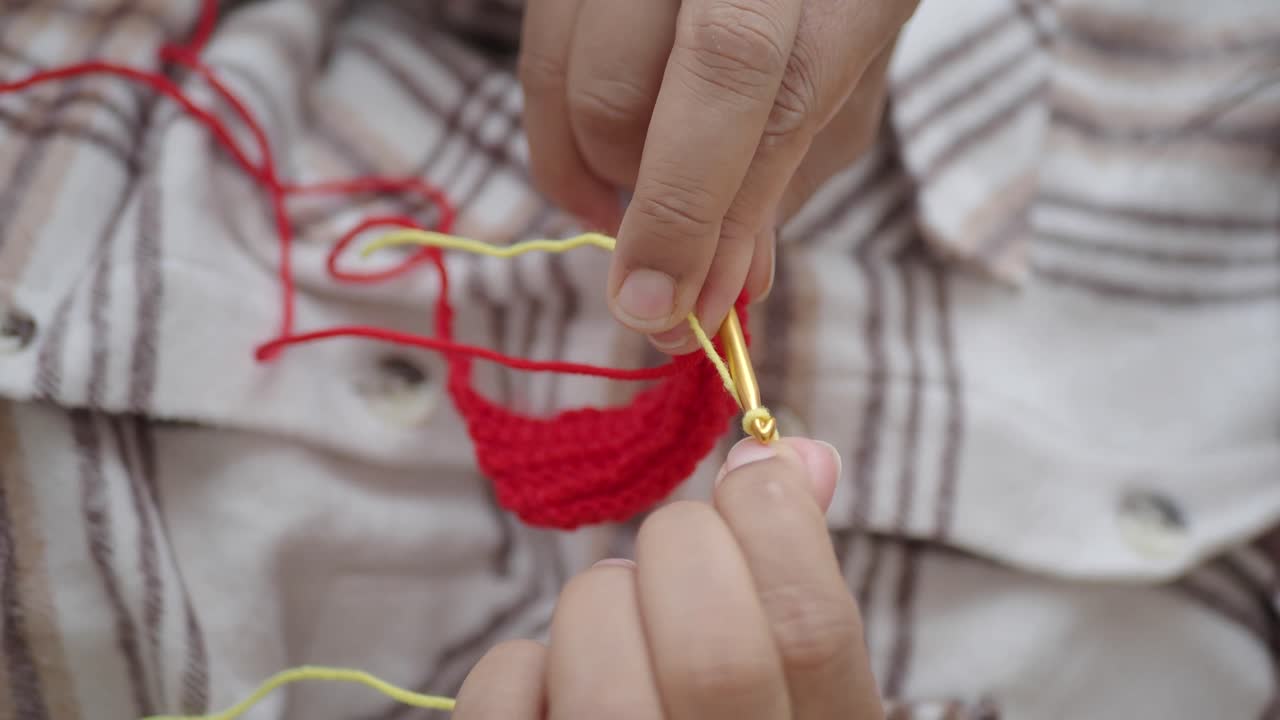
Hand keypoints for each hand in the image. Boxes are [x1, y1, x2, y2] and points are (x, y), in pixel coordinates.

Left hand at [453, 437, 882, 718]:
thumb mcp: (796, 691)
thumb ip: (797, 582)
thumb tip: (801, 454)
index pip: (810, 626)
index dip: (775, 519)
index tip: (753, 471)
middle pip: (709, 642)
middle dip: (682, 547)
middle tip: (674, 556)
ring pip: (597, 645)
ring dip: (602, 599)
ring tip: (619, 632)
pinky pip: (504, 686)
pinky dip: (524, 664)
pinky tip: (560, 689)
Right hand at [519, 0, 915, 351]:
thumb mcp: (852, 71)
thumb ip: (788, 173)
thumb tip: (723, 287)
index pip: (736, 84)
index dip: (694, 215)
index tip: (673, 314)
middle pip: (622, 95)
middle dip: (644, 210)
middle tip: (674, 271)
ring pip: (568, 86)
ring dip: (601, 176)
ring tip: (649, 201)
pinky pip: (540, 63)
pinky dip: (564, 137)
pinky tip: (607, 165)